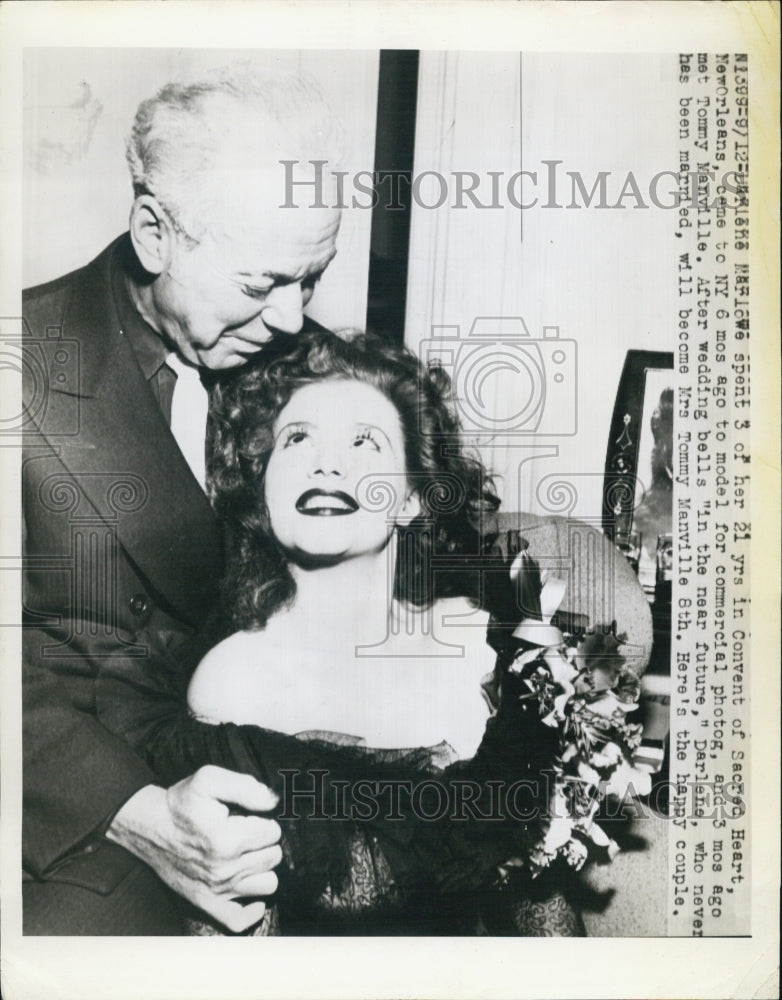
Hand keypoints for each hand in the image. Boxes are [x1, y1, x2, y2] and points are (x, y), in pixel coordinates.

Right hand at [107, 765, 281, 932]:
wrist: (150, 826)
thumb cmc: (181, 803)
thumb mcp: (210, 779)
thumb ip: (246, 787)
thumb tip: (273, 802)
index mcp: (228, 839)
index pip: (273, 832)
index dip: (265, 820)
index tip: (249, 817)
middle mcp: (225, 869)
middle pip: (274, 857)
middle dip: (265, 842)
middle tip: (247, 832)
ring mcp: (217, 890)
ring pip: (267, 884)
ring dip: (262, 868)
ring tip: (247, 855)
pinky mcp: (206, 903)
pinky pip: (239, 920)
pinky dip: (252, 910)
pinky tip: (250, 892)